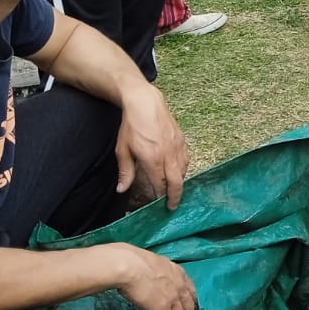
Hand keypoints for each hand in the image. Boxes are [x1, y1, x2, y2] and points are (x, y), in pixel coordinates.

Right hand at [114, 245, 198, 309]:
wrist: (129, 266)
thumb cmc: (133, 262)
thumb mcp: (153, 263)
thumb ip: (157, 271)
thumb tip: (150, 275)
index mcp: (177, 272)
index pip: (190, 289)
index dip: (193, 301)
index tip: (194, 309)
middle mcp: (179, 285)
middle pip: (188, 306)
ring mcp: (173, 298)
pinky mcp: (163, 309)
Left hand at [115, 86, 189, 209]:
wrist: (145, 103)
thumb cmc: (131, 126)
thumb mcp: (123, 150)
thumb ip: (125, 171)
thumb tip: (122, 189)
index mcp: (153, 160)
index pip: (160, 185)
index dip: (160, 197)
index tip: (158, 205)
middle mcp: (168, 155)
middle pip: (176, 182)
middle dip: (175, 196)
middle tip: (172, 206)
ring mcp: (177, 147)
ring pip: (184, 171)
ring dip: (180, 182)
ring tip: (175, 190)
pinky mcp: (182, 140)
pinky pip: (186, 159)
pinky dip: (184, 168)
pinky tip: (179, 172)